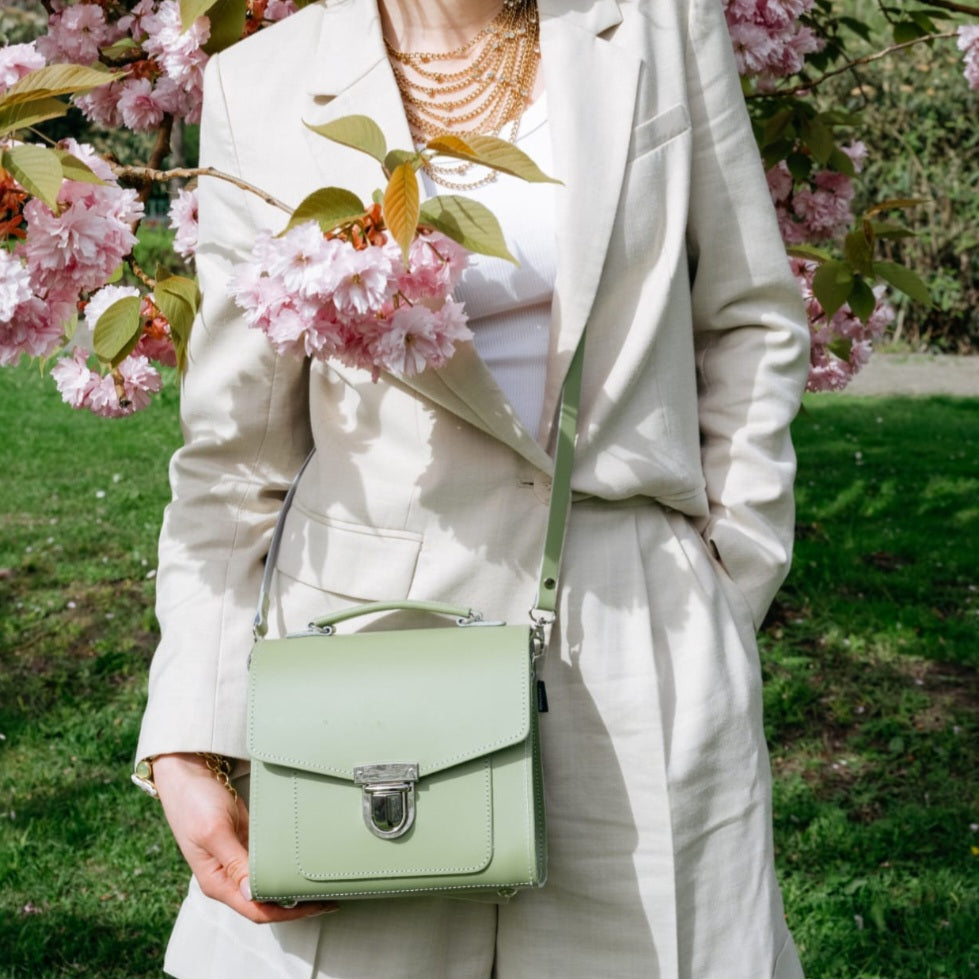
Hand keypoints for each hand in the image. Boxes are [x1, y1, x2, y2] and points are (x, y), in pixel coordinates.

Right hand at [152, 753, 337, 922]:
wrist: (188, 772)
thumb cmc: (194, 801)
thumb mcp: (214, 831)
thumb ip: (234, 863)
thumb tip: (253, 893)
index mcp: (217, 882)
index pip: (256, 910)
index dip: (288, 913)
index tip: (317, 905)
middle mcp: (229, 877)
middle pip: (266, 902)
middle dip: (297, 904)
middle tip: (330, 895)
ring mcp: (238, 860)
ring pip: (270, 883)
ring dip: (293, 885)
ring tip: (323, 883)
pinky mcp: (245, 843)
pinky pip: (269, 861)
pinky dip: (287, 865)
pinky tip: (305, 861)